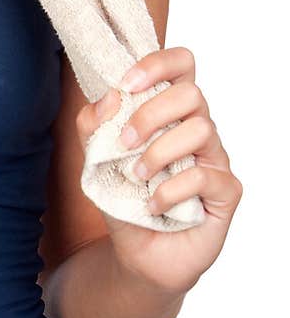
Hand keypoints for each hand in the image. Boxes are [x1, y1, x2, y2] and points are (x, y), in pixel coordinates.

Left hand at [76, 46, 242, 296]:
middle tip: (124, 141)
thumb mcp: (94, 158)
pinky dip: (171, 189)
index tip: (126, 83)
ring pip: (202, 128)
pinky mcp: (225, 191)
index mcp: (169, 111)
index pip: (181, 64)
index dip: (158, 63)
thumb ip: (93, 124)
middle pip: (192, 92)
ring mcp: (214, 159)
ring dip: (159, 152)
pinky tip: (153, 204)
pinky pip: (206, 176)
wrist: (136, 254)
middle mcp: (196, 128)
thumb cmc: (122, 198)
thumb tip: (110, 95)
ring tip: (136, 176)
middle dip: (151, 113)